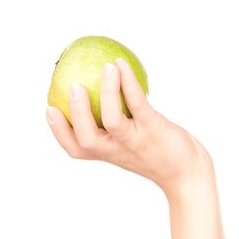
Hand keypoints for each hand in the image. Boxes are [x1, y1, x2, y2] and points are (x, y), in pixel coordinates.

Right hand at [46, 58, 212, 193]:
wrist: (189, 173)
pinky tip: (123, 65)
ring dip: (107, 92)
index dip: (59, 131)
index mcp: (108, 153)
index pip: (76, 148)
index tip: (49, 109)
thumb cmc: (159, 153)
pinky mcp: (154, 130)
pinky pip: (138, 104)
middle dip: (75, 113)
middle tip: (72, 86)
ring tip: (106, 68)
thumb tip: (105, 89)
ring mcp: (136, 142)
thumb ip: (119, 126)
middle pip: (86, 139)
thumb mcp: (133, 143)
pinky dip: (128, 84)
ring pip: (112, 120)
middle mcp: (118, 150)